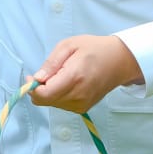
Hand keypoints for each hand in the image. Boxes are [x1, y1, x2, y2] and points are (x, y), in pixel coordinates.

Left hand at [29, 34, 143, 113]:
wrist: (120, 60)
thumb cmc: (95, 49)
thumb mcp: (69, 45)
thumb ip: (51, 63)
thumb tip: (37, 78)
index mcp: (74, 77)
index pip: (44, 94)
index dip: (32, 87)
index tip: (32, 77)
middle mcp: (78, 95)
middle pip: (45, 101)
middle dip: (40, 88)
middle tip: (49, 72)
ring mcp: (82, 104)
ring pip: (52, 103)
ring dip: (50, 91)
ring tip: (62, 75)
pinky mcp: (83, 108)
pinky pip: (61, 104)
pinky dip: (58, 95)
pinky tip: (68, 83)